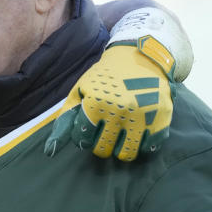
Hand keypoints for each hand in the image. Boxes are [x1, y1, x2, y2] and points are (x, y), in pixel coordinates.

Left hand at [44, 38, 174, 161]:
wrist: (140, 57)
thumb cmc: (105, 76)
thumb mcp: (81, 91)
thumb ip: (65, 119)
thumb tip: (50, 150)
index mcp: (96, 103)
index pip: (82, 139)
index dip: (83, 136)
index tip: (88, 128)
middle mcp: (119, 112)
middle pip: (103, 150)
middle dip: (100, 144)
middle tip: (104, 133)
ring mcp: (143, 116)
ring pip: (126, 154)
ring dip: (120, 149)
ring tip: (119, 137)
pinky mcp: (162, 119)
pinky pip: (149, 148)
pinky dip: (141, 145)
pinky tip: (137, 133)